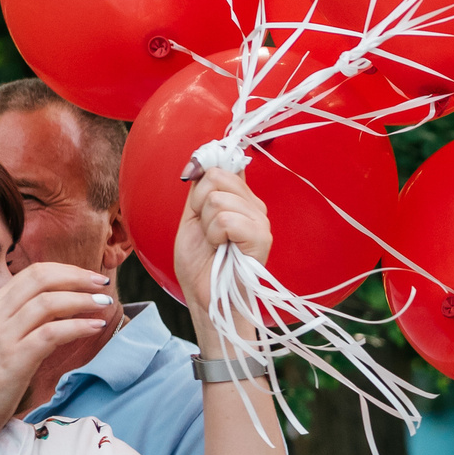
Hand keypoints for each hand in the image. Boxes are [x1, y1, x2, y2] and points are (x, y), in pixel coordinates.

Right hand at [0, 260, 115, 440]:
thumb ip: (22, 320)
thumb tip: (59, 307)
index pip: (33, 273)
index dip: (66, 271)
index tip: (89, 278)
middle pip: (41, 279)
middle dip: (78, 277)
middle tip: (103, 284)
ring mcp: (3, 336)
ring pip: (48, 302)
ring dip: (82, 299)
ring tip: (104, 304)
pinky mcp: (15, 359)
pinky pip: (52, 333)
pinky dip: (78, 326)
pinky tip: (95, 327)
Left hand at [173, 164, 273, 351]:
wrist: (206, 296)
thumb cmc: (200, 263)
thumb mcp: (192, 217)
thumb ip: (200, 188)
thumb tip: (205, 158)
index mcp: (241, 199)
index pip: (222, 165)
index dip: (202, 176)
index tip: (196, 202)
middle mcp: (255, 206)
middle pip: (217, 176)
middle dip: (200, 204)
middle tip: (206, 230)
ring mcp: (260, 221)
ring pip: (218, 199)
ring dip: (206, 224)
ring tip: (215, 243)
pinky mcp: (261, 238)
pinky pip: (227, 219)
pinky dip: (215, 235)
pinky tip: (222, 248)